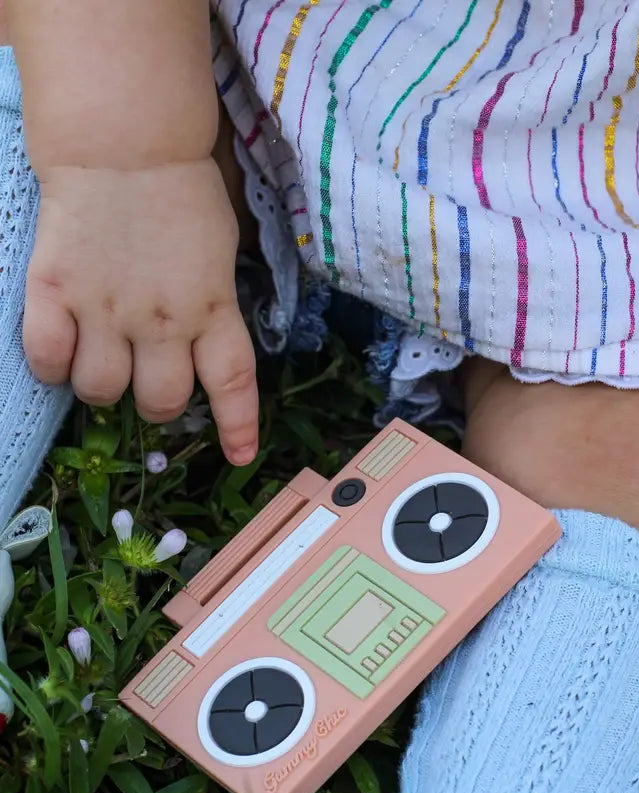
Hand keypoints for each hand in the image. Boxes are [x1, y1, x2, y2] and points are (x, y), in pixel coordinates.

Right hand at [24, 158, 257, 464]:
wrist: (122, 140)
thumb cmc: (180, 189)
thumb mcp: (220, 250)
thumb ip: (213, 302)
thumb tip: (202, 344)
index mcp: (212, 307)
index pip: (232, 382)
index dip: (237, 425)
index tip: (240, 455)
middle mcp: (162, 320)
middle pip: (160, 400)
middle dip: (157, 405)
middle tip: (147, 382)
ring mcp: (105, 309)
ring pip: (101, 390)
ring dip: (102, 388)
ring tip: (101, 360)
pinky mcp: (54, 292)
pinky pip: (47, 358)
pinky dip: (53, 366)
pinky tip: (61, 348)